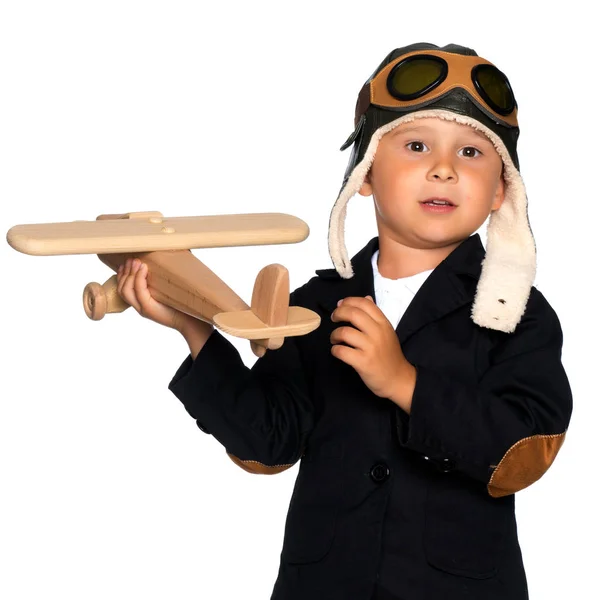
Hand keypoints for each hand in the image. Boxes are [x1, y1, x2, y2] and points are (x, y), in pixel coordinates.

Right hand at [116, 257, 199, 332]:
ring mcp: (142, 308)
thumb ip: (162, 278)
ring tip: (136, 262)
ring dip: (130, 273)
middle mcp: (139, 306)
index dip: (122, 274)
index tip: (127, 262)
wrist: (190, 321)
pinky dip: (139, 278)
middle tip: (131, 259)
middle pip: (122, 288)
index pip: (123, 287)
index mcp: (141, 301)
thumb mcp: (168, 289)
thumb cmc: (182, 304)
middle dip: (125, 271)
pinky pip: (139, 291)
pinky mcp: (148, 309)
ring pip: (126, 290)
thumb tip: (166, 256)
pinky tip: (144, 268)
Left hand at [330, 295, 415, 410]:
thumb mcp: (387, 331)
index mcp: (384, 323)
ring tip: (335, 339)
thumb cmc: (389, 354)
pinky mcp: (363, 362)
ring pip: (344, 332)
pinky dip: (335, 350)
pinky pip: (341, 351)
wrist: (398, 379)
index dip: (349, 301)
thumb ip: (375, 315)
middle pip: (353, 314)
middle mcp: (378, 333)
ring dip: (334, 334)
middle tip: (334, 318)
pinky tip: (337, 351)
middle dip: (338, 313)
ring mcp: (370, 348)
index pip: (365, 303)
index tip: (340, 305)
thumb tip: (365, 297)